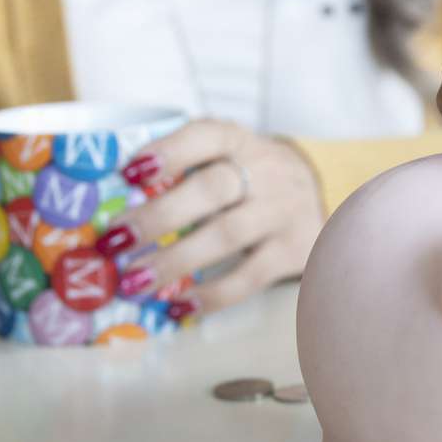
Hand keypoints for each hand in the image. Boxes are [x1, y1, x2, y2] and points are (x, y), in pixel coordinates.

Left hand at [109, 119, 323, 318]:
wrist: (328, 207)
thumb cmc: (250, 185)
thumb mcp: (227, 162)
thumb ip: (181, 176)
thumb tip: (113, 214)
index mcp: (239, 141)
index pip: (206, 136)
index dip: (168, 152)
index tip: (128, 173)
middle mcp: (267, 170)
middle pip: (212, 188)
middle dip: (159, 216)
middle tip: (115, 241)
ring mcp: (284, 211)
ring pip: (228, 235)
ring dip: (175, 260)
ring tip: (134, 281)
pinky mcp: (296, 250)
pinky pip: (250, 276)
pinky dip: (211, 294)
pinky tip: (178, 305)